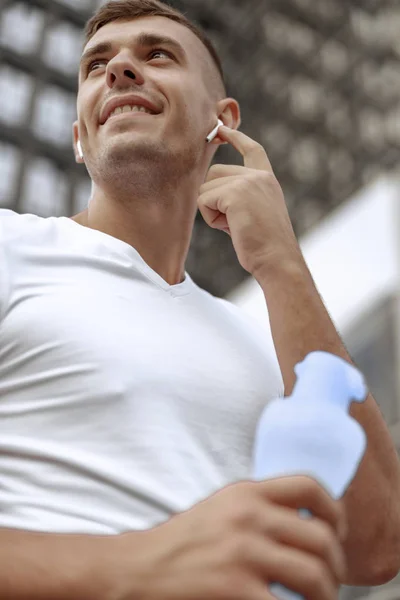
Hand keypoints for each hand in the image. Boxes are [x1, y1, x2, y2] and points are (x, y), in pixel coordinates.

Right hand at [116, 476, 346, 599]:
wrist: (141, 567)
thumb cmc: (183, 541)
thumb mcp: (222, 508)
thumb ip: (260, 507)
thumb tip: (306, 523)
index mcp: (247, 493)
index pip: (309, 486)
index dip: (335, 510)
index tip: (337, 532)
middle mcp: (249, 517)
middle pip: (321, 537)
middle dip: (336, 565)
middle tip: (331, 580)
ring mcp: (244, 553)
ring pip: (315, 575)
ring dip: (326, 594)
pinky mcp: (235, 588)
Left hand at [198, 127, 301, 277]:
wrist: (277, 259)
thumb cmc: (264, 246)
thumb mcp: (254, 213)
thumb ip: (237, 196)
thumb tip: (207, 191)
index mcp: (267, 180)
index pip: (252, 150)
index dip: (236, 138)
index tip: (221, 127)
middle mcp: (259, 176)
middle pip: (214, 173)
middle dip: (214, 199)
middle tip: (235, 222)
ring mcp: (247, 182)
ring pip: (206, 188)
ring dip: (212, 211)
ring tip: (236, 226)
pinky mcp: (235, 193)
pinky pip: (204, 201)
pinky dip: (211, 219)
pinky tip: (231, 228)